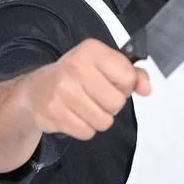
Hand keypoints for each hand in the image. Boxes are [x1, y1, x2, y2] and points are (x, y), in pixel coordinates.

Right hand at [25, 39, 150, 139]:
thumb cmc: (76, 75)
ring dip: (99, 118)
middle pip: (117, 102)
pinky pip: (87, 132)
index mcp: (91, 50)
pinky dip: (85, 128)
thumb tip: (147, 89)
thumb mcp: (103, 65)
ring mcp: (62, 91)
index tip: (113, 82)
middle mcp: (75, 67)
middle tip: (96, 96)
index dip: (125, 85)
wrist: (36, 89)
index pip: (128, 77)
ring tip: (86, 106)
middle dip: (111, 104)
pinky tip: (74, 114)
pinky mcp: (54, 113)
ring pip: (104, 121)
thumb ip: (131, 74)